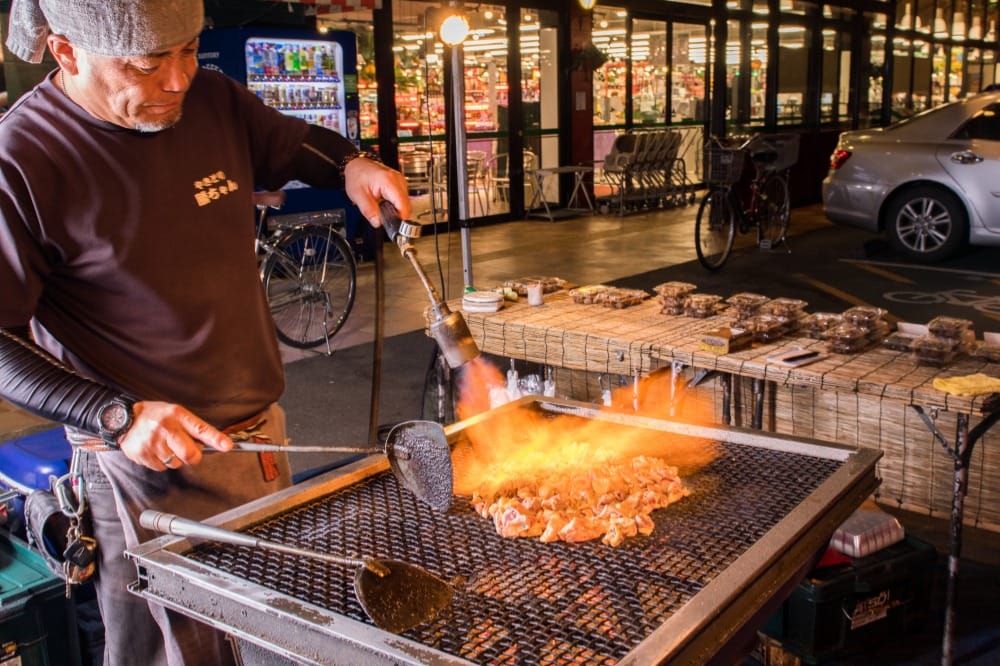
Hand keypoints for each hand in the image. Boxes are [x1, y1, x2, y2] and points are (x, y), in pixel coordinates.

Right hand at [116, 401, 232, 469]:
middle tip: (186, 450)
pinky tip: (154, 450)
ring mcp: (153, 443)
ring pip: (176, 463)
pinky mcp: (143, 455)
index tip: (227, 446)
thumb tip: (215, 443)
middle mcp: (166, 429)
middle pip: (190, 454)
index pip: (201, 428)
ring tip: (164, 445)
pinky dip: (161, 462)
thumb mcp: (175, 413)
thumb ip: (193, 427)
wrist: (123, 419)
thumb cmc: (155, 416)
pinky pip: (161, 468)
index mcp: (177, 415)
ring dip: (174, 458)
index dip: (216, 439)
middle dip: (193, 456)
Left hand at [343, 157, 412, 227]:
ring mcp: (400, 180)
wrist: (356, 164)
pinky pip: (403, 198)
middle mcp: (398, 179)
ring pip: (406, 202)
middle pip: (407, 205)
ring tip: (383, 207)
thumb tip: (377, 223)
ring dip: (397, 209)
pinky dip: (396, 203)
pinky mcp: (400, 182)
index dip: (399, 218)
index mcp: (389, 181)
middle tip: (383, 216)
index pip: (403, 206)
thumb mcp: (358, 195)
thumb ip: (368, 211)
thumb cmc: (357, 175)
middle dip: (397, 214)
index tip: (392, 224)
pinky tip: (386, 202)